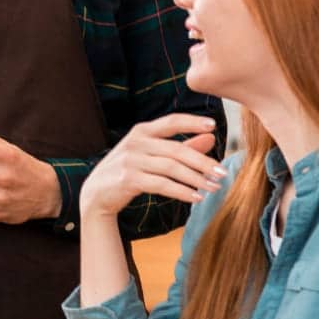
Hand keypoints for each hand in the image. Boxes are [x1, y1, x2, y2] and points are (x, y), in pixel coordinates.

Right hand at [79, 114, 223, 220]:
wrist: (96, 193)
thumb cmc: (128, 171)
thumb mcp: (151, 155)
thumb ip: (181, 146)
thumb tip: (210, 138)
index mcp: (142, 131)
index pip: (171, 121)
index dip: (192, 122)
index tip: (213, 125)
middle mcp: (136, 142)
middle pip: (176, 149)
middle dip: (202, 162)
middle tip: (222, 173)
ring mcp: (130, 160)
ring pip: (171, 168)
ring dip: (196, 179)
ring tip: (213, 188)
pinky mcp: (128, 179)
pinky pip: (162, 185)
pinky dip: (181, 191)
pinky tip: (196, 197)